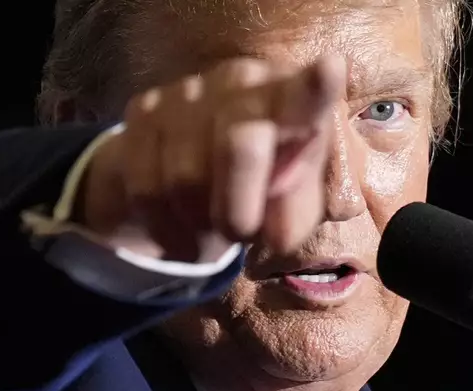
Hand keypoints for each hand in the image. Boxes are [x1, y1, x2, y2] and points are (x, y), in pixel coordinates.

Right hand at [78, 56, 345, 261]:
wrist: (196, 181)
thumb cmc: (261, 191)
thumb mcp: (290, 211)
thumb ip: (293, 217)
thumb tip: (277, 236)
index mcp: (291, 100)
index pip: (305, 97)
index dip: (314, 88)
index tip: (329, 71)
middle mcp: (240, 81)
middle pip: (239, 149)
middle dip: (238, 211)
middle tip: (240, 232)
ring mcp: (187, 90)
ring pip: (185, 178)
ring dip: (198, 220)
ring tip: (209, 219)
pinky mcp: (143, 110)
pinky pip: (145, 187)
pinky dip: (164, 225)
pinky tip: (178, 223)